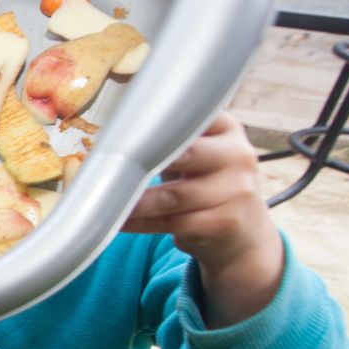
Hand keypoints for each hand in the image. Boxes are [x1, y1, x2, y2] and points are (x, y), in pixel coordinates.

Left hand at [122, 111, 284, 326]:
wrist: (242, 231)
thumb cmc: (205, 183)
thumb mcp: (198, 153)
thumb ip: (170, 138)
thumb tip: (114, 131)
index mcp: (228, 129)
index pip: (193, 116)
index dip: (158, 122)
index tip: (124, 128)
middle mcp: (238, 156)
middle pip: (187, 154)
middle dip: (145, 160)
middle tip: (109, 164)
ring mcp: (237, 191)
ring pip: (174, 196)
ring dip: (136, 201)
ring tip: (106, 200)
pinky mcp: (226, 223)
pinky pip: (174, 223)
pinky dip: (141, 223)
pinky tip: (120, 221)